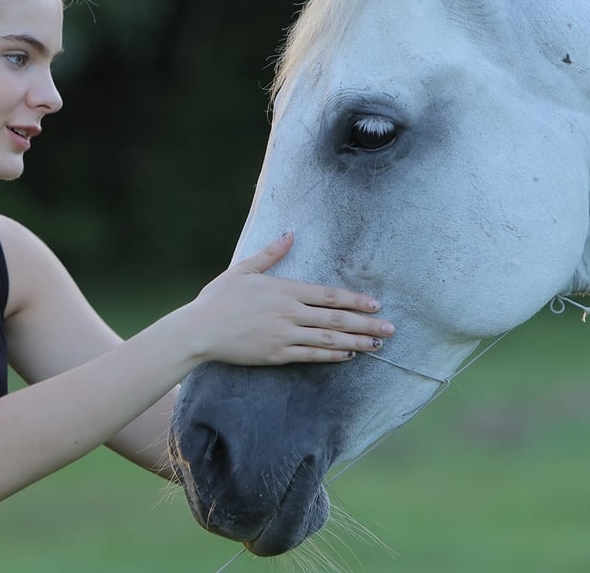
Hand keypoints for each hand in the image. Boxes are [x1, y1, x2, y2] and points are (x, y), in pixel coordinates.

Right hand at [174, 231, 393, 364]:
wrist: (199, 330)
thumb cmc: (218, 298)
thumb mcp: (243, 269)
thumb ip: (271, 254)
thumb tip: (290, 234)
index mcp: (284, 290)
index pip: (329, 295)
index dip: (355, 300)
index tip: (375, 303)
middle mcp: (289, 313)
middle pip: (336, 319)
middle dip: (366, 324)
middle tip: (391, 329)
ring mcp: (284, 336)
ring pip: (328, 340)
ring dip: (356, 341)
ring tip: (378, 344)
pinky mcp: (276, 355)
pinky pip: (311, 356)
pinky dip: (332, 356)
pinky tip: (348, 355)